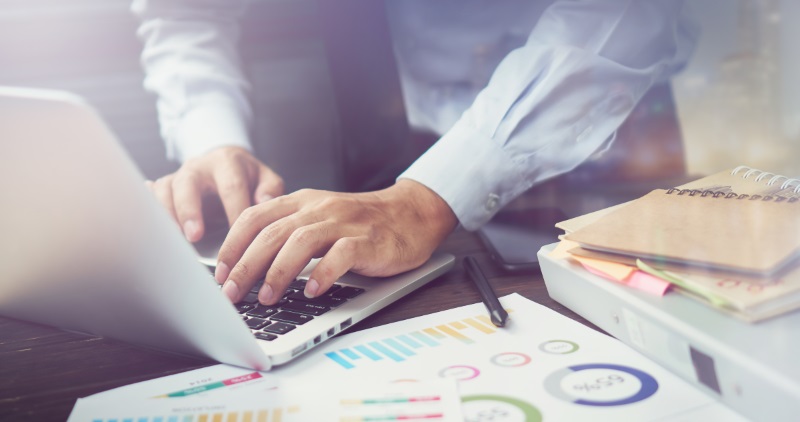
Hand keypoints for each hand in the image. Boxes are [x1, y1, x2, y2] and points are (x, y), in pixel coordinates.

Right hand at [146, 146, 283, 241]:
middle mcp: (198, 166)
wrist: (225, 163)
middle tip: (195, 236)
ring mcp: (177, 176)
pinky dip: (148, 211)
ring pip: (164, 191)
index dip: (234, 210)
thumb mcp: (265, 178)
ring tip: (175, 239)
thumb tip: (265, 202)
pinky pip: (150, 197)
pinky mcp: (163, 187)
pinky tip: (150, 228)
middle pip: (189, 184)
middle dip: (191, 211)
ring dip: (167, 215)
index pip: (231, 186)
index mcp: (227, 162)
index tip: (238, 234)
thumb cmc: (247, 177)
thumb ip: (270, 189)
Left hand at [214, 179, 457, 303]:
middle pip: (271, 232)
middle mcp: (319, 208)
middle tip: (231, 294)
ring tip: (266, 298)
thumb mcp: (320, 220)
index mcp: (302, 202)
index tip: (219, 274)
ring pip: (301, 241)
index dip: (233, 245)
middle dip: (246, 265)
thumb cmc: (361, 224)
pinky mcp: (369, 241)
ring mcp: (345, 223)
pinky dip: (323, 274)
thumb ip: (289, 234)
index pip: (255, 216)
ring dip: (278, 272)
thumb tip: (248, 267)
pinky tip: (312, 292)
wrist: (412, 214)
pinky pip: (341, 255)